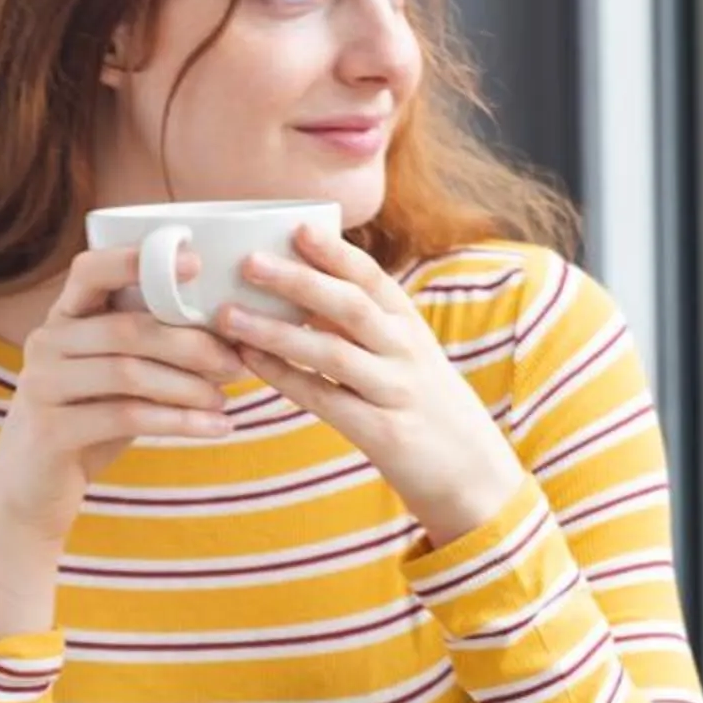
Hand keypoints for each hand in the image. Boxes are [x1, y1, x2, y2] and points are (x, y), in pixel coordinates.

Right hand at [0, 245, 244, 543]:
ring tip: (225, 400)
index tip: (196, 261)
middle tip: (236, 362)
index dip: (137, 260)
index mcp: (65, 317)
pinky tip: (216, 428)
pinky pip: (124, 417)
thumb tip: (235, 330)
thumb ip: (155, 346)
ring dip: (188, 386)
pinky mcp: (50, 430)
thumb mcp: (119, 375)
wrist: (33, 485)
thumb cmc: (91, 416)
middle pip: (126, 329)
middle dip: (190, 343)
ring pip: (127, 373)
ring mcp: (42, 385)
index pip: (91, 270)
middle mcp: (46, 342)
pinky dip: (179, 422)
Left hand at [218, 225, 527, 540]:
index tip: (297, 227)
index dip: (335, 253)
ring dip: (277, 331)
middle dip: (299, 281)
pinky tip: (250, 363)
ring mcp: (395, 393)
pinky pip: (324, 400)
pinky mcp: (382, 433)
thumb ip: (368, 327)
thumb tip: (304, 288)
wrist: (473, 476)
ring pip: (332, 353)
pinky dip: (285, 378)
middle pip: (351, 307)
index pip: (373, 279)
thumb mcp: (410, 358)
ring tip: (229, 316)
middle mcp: (407, 354)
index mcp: (412, 328)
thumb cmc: (428, 409)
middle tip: (249, 263)